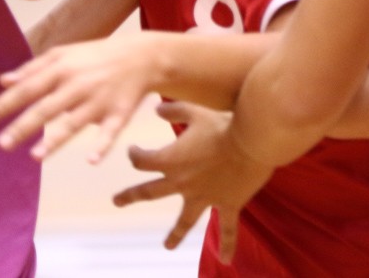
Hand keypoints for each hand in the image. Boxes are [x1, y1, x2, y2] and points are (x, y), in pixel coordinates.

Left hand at [0, 34, 157, 162]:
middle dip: (24, 126)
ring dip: (55, 140)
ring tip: (34, 157)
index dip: (7, 103)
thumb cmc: (95, 56)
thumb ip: (33, 67)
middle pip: (47, 108)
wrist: (141, 56)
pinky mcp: (119, 114)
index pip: (29, 88)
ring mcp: (99, 101)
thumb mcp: (64, 54)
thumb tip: (2, 80)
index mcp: (62, 69)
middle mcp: (78, 85)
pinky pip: (110, 133)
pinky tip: (90, 161)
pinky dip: (102, 146)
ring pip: (74, 123)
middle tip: (1, 144)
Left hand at [113, 101, 273, 262]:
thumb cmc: (222, 123)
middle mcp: (182, 182)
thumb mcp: (194, 111)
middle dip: (130, 196)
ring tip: (167, 247)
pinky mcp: (227, 203)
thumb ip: (173, 110)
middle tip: (116, 201)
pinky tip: (225, 260)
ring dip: (175, 234)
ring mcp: (205, 196)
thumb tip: (155, 109)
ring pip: (185, 220)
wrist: (252, 140)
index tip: (133, 151)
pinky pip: (227, 229)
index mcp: (171, 160)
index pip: (141, 161)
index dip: (134, 155)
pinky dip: (228, 245)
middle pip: (149, 192)